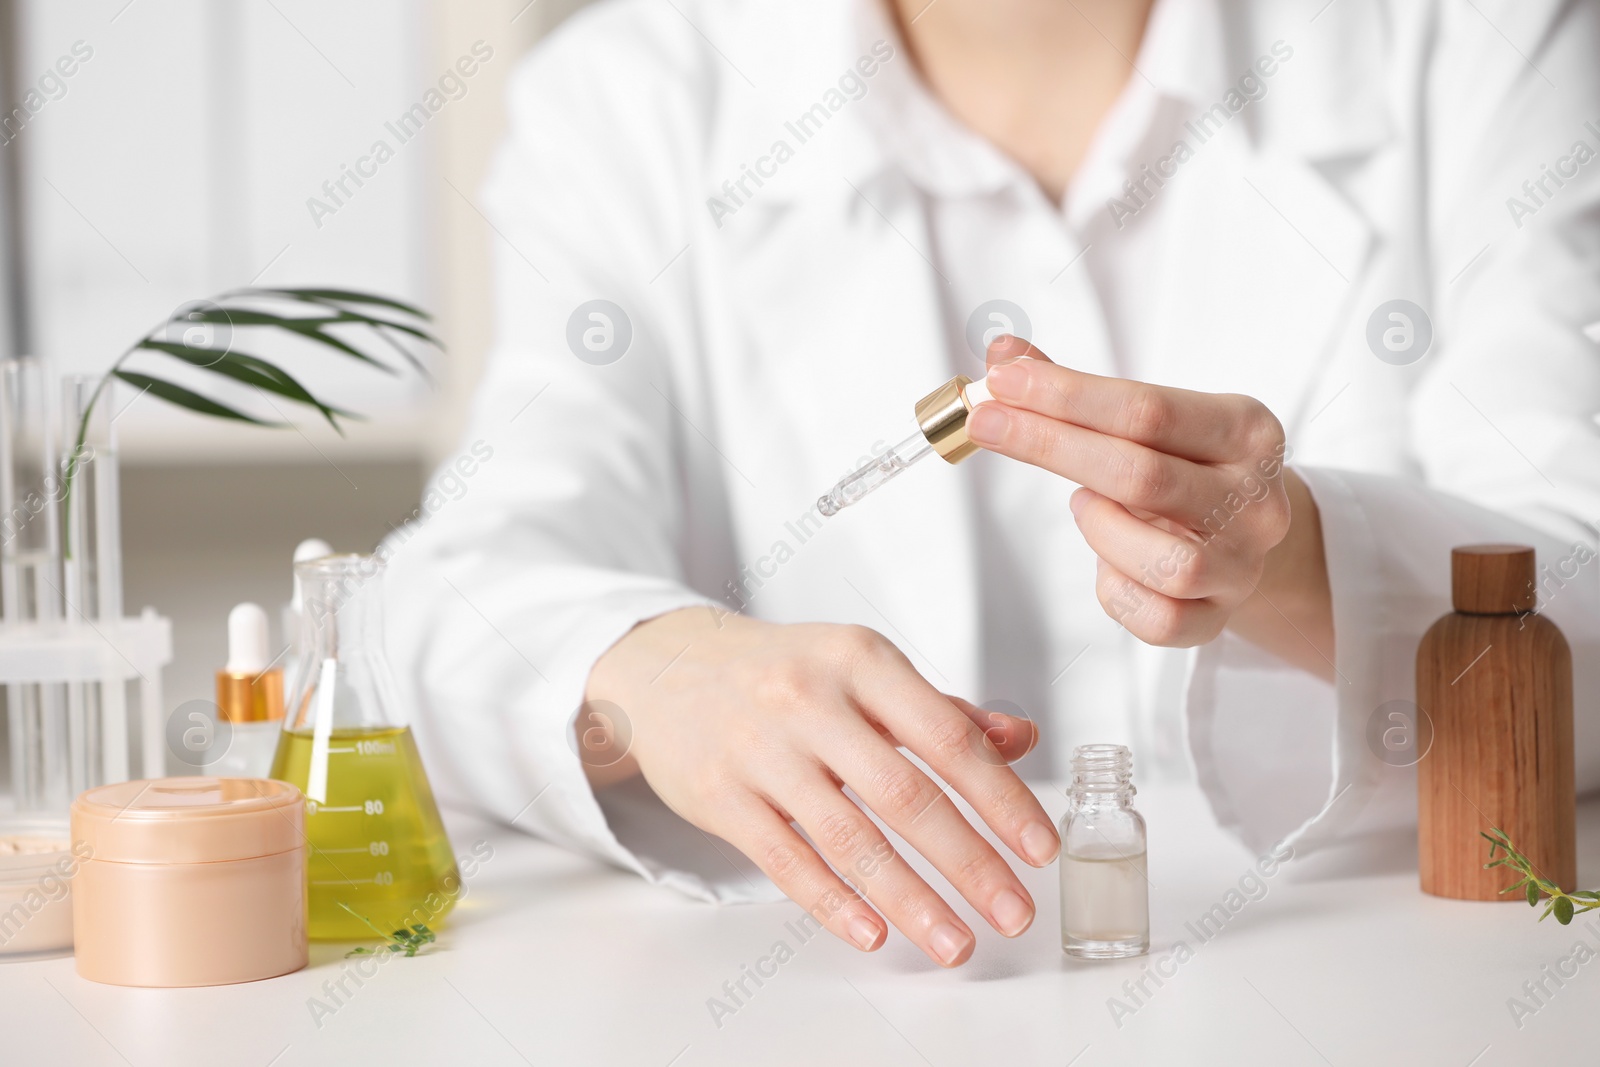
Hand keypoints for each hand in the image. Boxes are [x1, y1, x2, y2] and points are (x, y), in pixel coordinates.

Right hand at [583, 607, 1058, 966]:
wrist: (666, 666)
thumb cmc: (782, 670)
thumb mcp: (862, 668)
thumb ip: (941, 708)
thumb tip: (1022, 737)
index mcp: (860, 660)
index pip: (947, 737)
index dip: (1000, 797)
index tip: (1040, 848)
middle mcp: (810, 699)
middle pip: (905, 795)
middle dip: (969, 863)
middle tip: (1014, 913)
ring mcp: (760, 748)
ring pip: (848, 837)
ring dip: (910, 899)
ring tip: (955, 942)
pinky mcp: (720, 795)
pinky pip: (785, 859)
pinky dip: (833, 902)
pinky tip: (874, 933)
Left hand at [966, 336, 1331, 673]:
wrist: (1241, 535)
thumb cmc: (1183, 466)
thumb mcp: (1150, 418)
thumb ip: (1076, 390)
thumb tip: (1004, 354)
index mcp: (1247, 431)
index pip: (1147, 410)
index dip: (1066, 395)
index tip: (1001, 381)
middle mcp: (1257, 499)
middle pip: (1142, 477)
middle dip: (1051, 446)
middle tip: (988, 424)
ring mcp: (1242, 565)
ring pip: (1166, 562)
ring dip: (1103, 530)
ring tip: (1086, 504)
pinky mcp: (1218, 619)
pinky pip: (1157, 618)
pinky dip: (1115, 590)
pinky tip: (1108, 561)